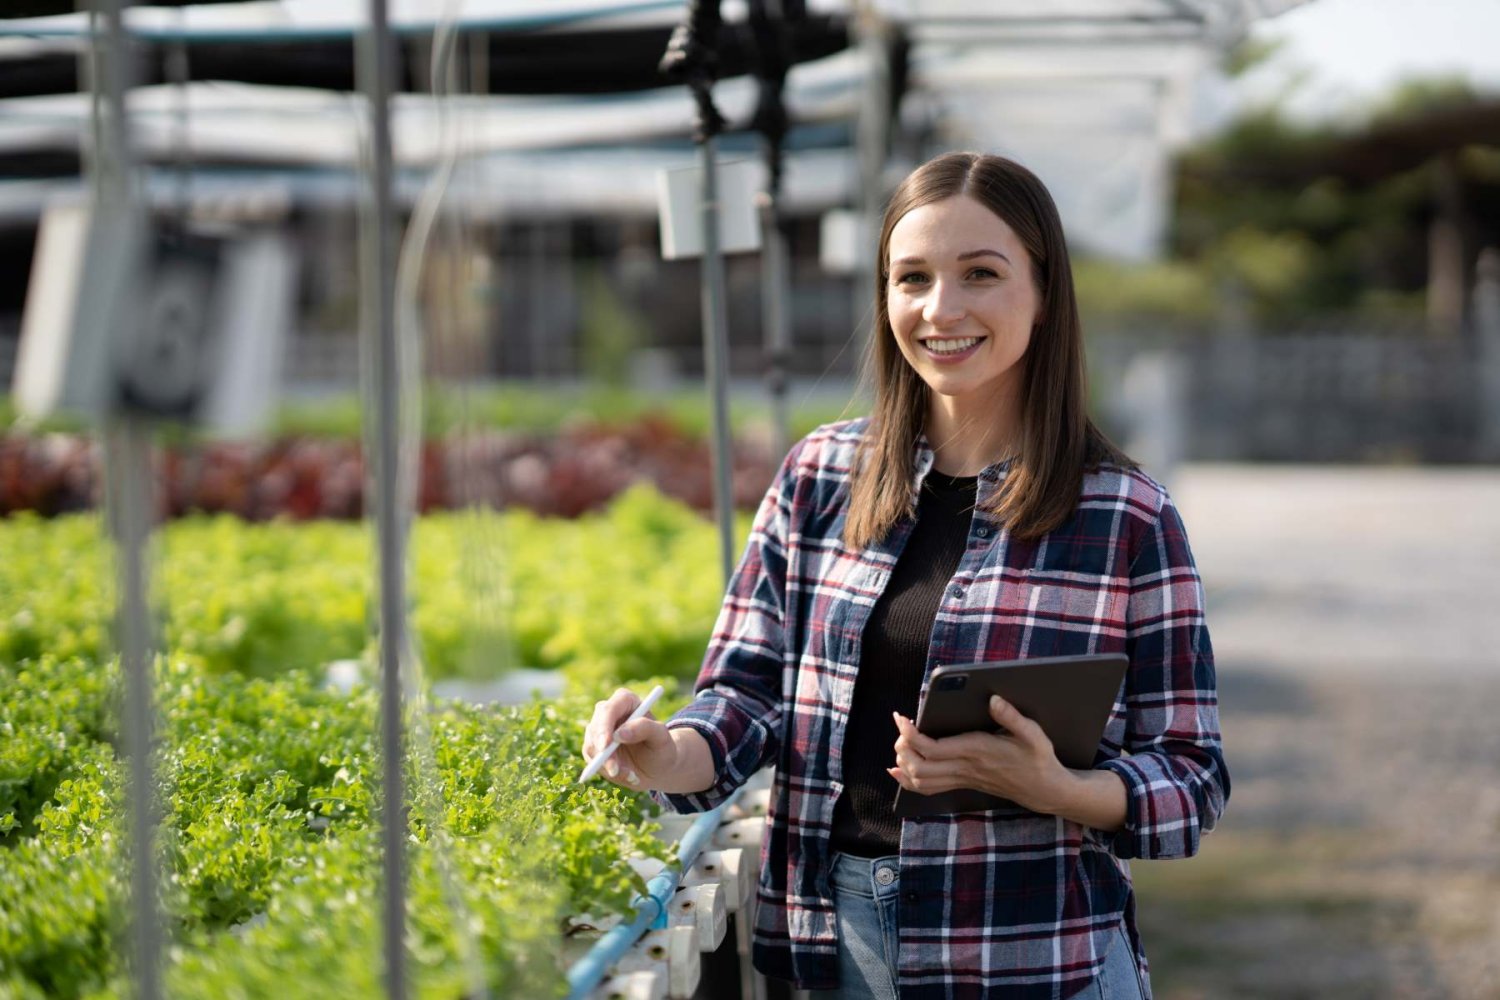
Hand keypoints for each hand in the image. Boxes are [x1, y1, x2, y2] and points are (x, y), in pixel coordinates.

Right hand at [581, 688, 679, 791]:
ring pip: (592, 747)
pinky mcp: (593, 748)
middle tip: (614, 770)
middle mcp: (608, 712)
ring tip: (632, 775)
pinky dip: (609, 772)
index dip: (604, 726)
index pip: (609, 709)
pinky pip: (593, 761)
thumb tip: (620, 733)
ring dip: (610, 766)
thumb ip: (645, 728)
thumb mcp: (662, 737)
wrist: (657, 765)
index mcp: (626, 701)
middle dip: (602, 751)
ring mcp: (598, 730)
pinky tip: (628, 775)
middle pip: (595, 727)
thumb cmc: (662, 747)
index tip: (606, 745)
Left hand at [888, 695, 1070, 814]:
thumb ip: (1012, 717)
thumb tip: (993, 699)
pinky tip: (898, 770)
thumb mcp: (1033, 734)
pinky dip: (909, 781)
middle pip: (919, 766)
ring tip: (901, 742)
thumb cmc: (1038, 759)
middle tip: (902, 726)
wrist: (1045, 790)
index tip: (902, 719)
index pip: (932, 748)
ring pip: (921, 780)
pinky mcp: (963, 783)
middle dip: (903, 747)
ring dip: (904, 762)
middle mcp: (965, 768)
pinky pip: (929, 788)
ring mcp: (963, 778)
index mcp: (977, 751)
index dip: (911, 735)